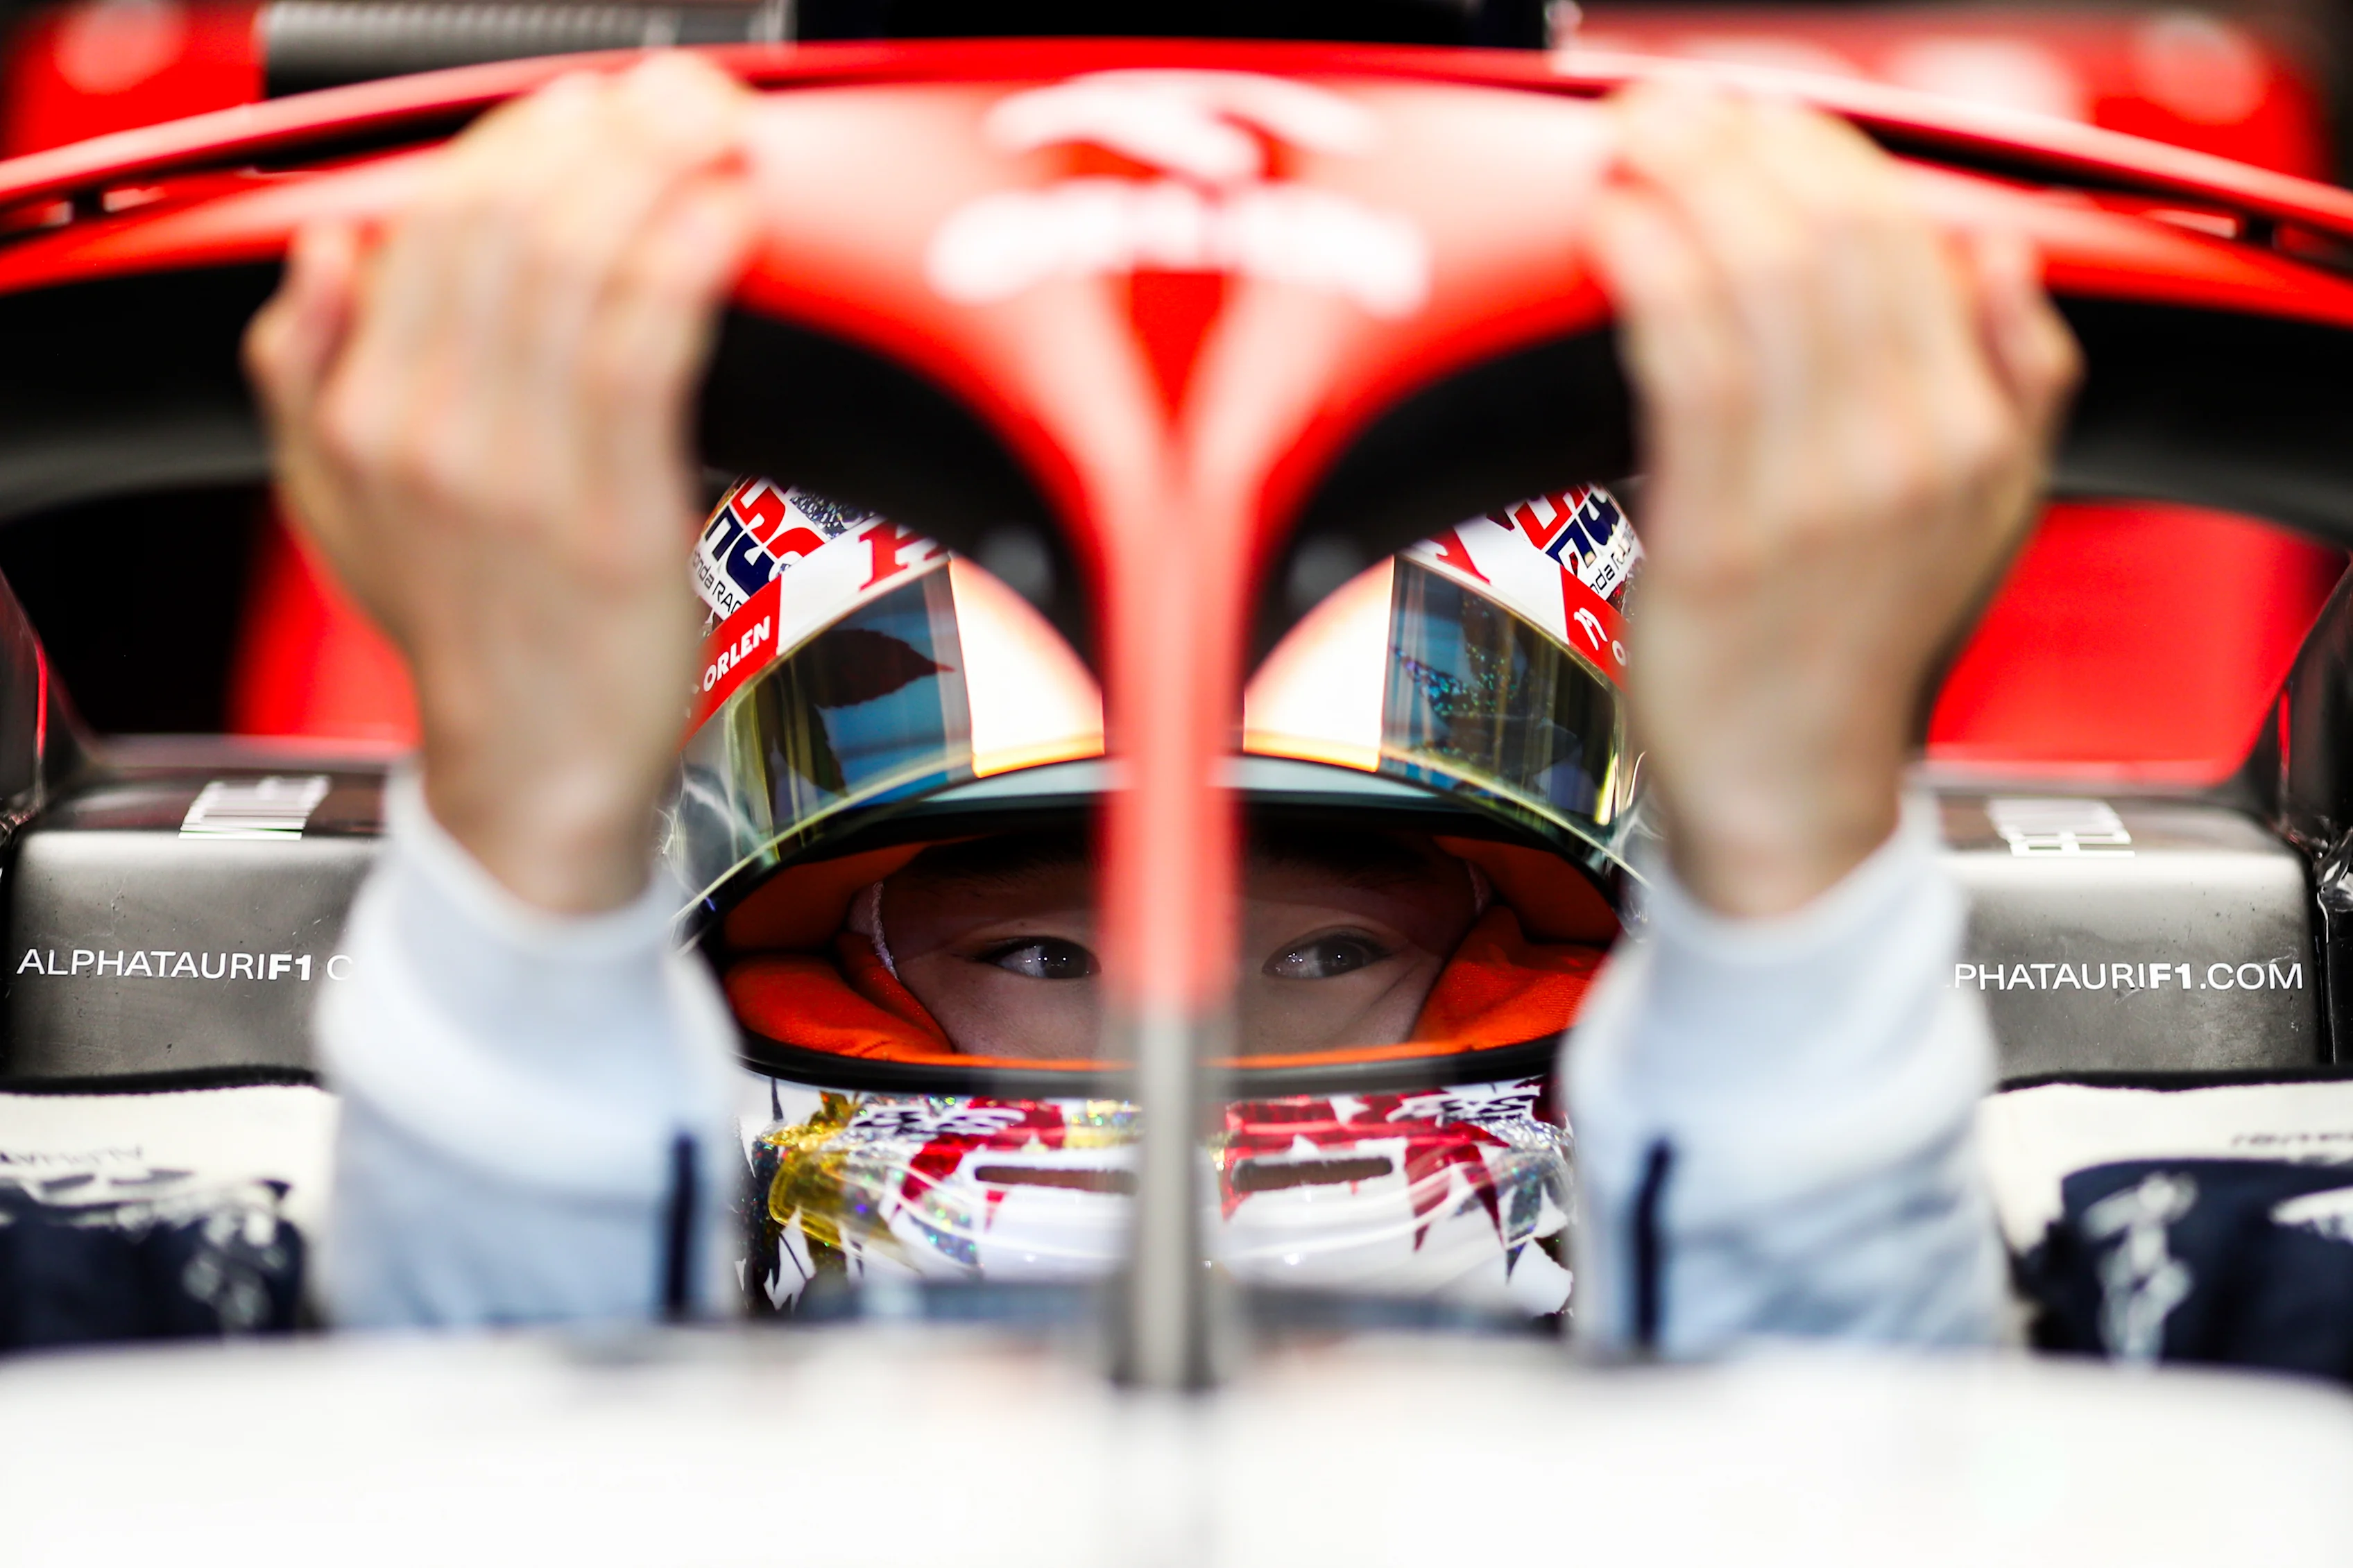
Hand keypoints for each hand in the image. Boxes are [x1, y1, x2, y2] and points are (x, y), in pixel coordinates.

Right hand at [245, 55, 759, 913]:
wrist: (535, 776)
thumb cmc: (473, 638)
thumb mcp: (334, 507)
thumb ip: (306, 372)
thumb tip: (327, 253)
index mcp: (364, 410)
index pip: (431, 228)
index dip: (518, 146)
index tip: (588, 111)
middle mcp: (431, 429)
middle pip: (507, 225)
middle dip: (600, 136)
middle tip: (674, 98)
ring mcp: (521, 471)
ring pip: (577, 266)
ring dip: (657, 175)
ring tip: (712, 131)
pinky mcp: (615, 510)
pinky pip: (646, 347)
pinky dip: (690, 263)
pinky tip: (727, 218)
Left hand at [1586, 83, 2078, 917]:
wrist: (1791, 799)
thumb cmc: (1852, 654)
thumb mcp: (1984, 518)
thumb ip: (2015, 380)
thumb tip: (1995, 257)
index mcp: (1977, 433)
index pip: (1910, 238)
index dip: (1822, 155)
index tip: (1755, 122)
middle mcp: (1906, 451)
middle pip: (1834, 238)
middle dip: (1746, 146)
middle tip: (1677, 111)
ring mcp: (1813, 494)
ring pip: (1760, 280)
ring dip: (1687, 186)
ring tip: (1638, 144)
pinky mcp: (1715, 535)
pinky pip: (1686, 361)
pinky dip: (1648, 274)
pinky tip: (1617, 231)